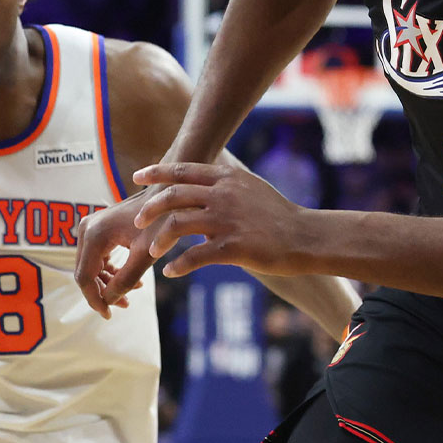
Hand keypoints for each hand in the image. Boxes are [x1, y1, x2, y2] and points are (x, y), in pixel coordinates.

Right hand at [73, 194, 158, 318]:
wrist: (166, 195)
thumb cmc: (159, 222)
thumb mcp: (145, 255)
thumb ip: (126, 280)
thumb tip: (108, 301)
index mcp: (94, 235)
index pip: (84, 277)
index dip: (95, 300)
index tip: (109, 316)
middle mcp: (86, 229)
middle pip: (85, 272)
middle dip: (102, 292)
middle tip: (125, 305)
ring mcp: (90, 227)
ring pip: (91, 266)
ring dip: (107, 284)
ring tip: (130, 296)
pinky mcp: (97, 228)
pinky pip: (97, 257)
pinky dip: (110, 272)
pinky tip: (132, 281)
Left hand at [132, 161, 308, 278]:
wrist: (305, 236)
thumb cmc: (276, 214)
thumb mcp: (249, 188)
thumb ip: (223, 185)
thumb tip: (199, 184)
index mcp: (227, 178)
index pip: (183, 170)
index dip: (157, 172)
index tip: (138, 177)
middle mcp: (224, 195)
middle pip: (174, 195)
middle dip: (150, 208)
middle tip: (137, 222)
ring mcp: (228, 220)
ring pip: (179, 225)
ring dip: (159, 240)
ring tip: (151, 252)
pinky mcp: (234, 246)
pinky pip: (196, 256)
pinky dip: (179, 265)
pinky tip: (171, 272)